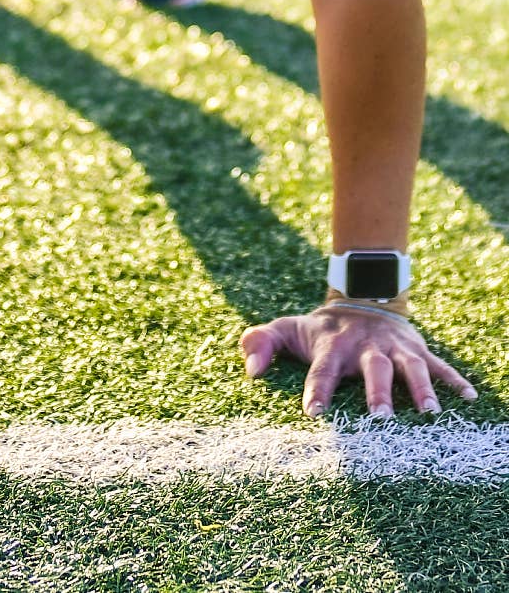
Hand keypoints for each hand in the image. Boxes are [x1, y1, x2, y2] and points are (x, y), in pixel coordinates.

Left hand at [239, 305, 478, 417]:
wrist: (359, 299)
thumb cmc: (320, 329)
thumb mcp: (287, 329)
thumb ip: (262, 343)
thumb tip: (249, 369)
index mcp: (333, 346)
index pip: (321, 369)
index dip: (317, 389)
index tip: (314, 413)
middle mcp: (365, 347)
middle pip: (372, 369)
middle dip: (377, 392)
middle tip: (381, 419)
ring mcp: (393, 347)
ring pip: (409, 366)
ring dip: (420, 388)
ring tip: (430, 413)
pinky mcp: (416, 348)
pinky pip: (438, 364)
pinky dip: (454, 380)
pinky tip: (469, 398)